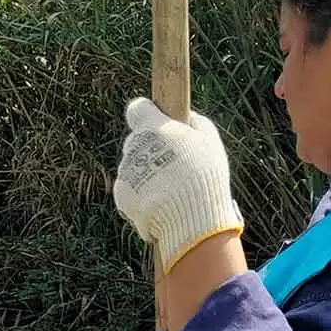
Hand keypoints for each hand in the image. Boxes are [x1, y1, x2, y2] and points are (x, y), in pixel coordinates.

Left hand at [112, 98, 243, 271]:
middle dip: (151, 148)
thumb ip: (193, 121)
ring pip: (133, 166)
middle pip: (137, 141)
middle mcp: (133, 148)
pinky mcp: (121, 196)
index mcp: (152, 128)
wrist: (191, 220)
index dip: (147, 115)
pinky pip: (130, 189)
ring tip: (172, 189)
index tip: (158, 123)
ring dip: (148, 173)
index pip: (137, 109)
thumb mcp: (209, 140)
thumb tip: (184, 116)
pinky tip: (162, 202)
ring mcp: (124, 173)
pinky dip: (142, 195)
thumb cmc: (204, 177)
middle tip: (175, 164)